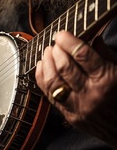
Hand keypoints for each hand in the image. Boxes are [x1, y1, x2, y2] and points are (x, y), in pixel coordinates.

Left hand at [35, 30, 116, 147]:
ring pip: (53, 81)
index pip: (82, 55)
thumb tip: (92, 39)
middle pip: (64, 67)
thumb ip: (107, 56)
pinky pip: (49, 94)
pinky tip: (42, 67)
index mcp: (107, 80)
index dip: (68, 41)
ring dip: (46, 63)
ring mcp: (77, 107)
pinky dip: (42, 78)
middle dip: (56, 50)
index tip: (61, 34)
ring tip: (47, 53)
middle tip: (55, 43)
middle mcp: (90, 94)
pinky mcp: (69, 115)